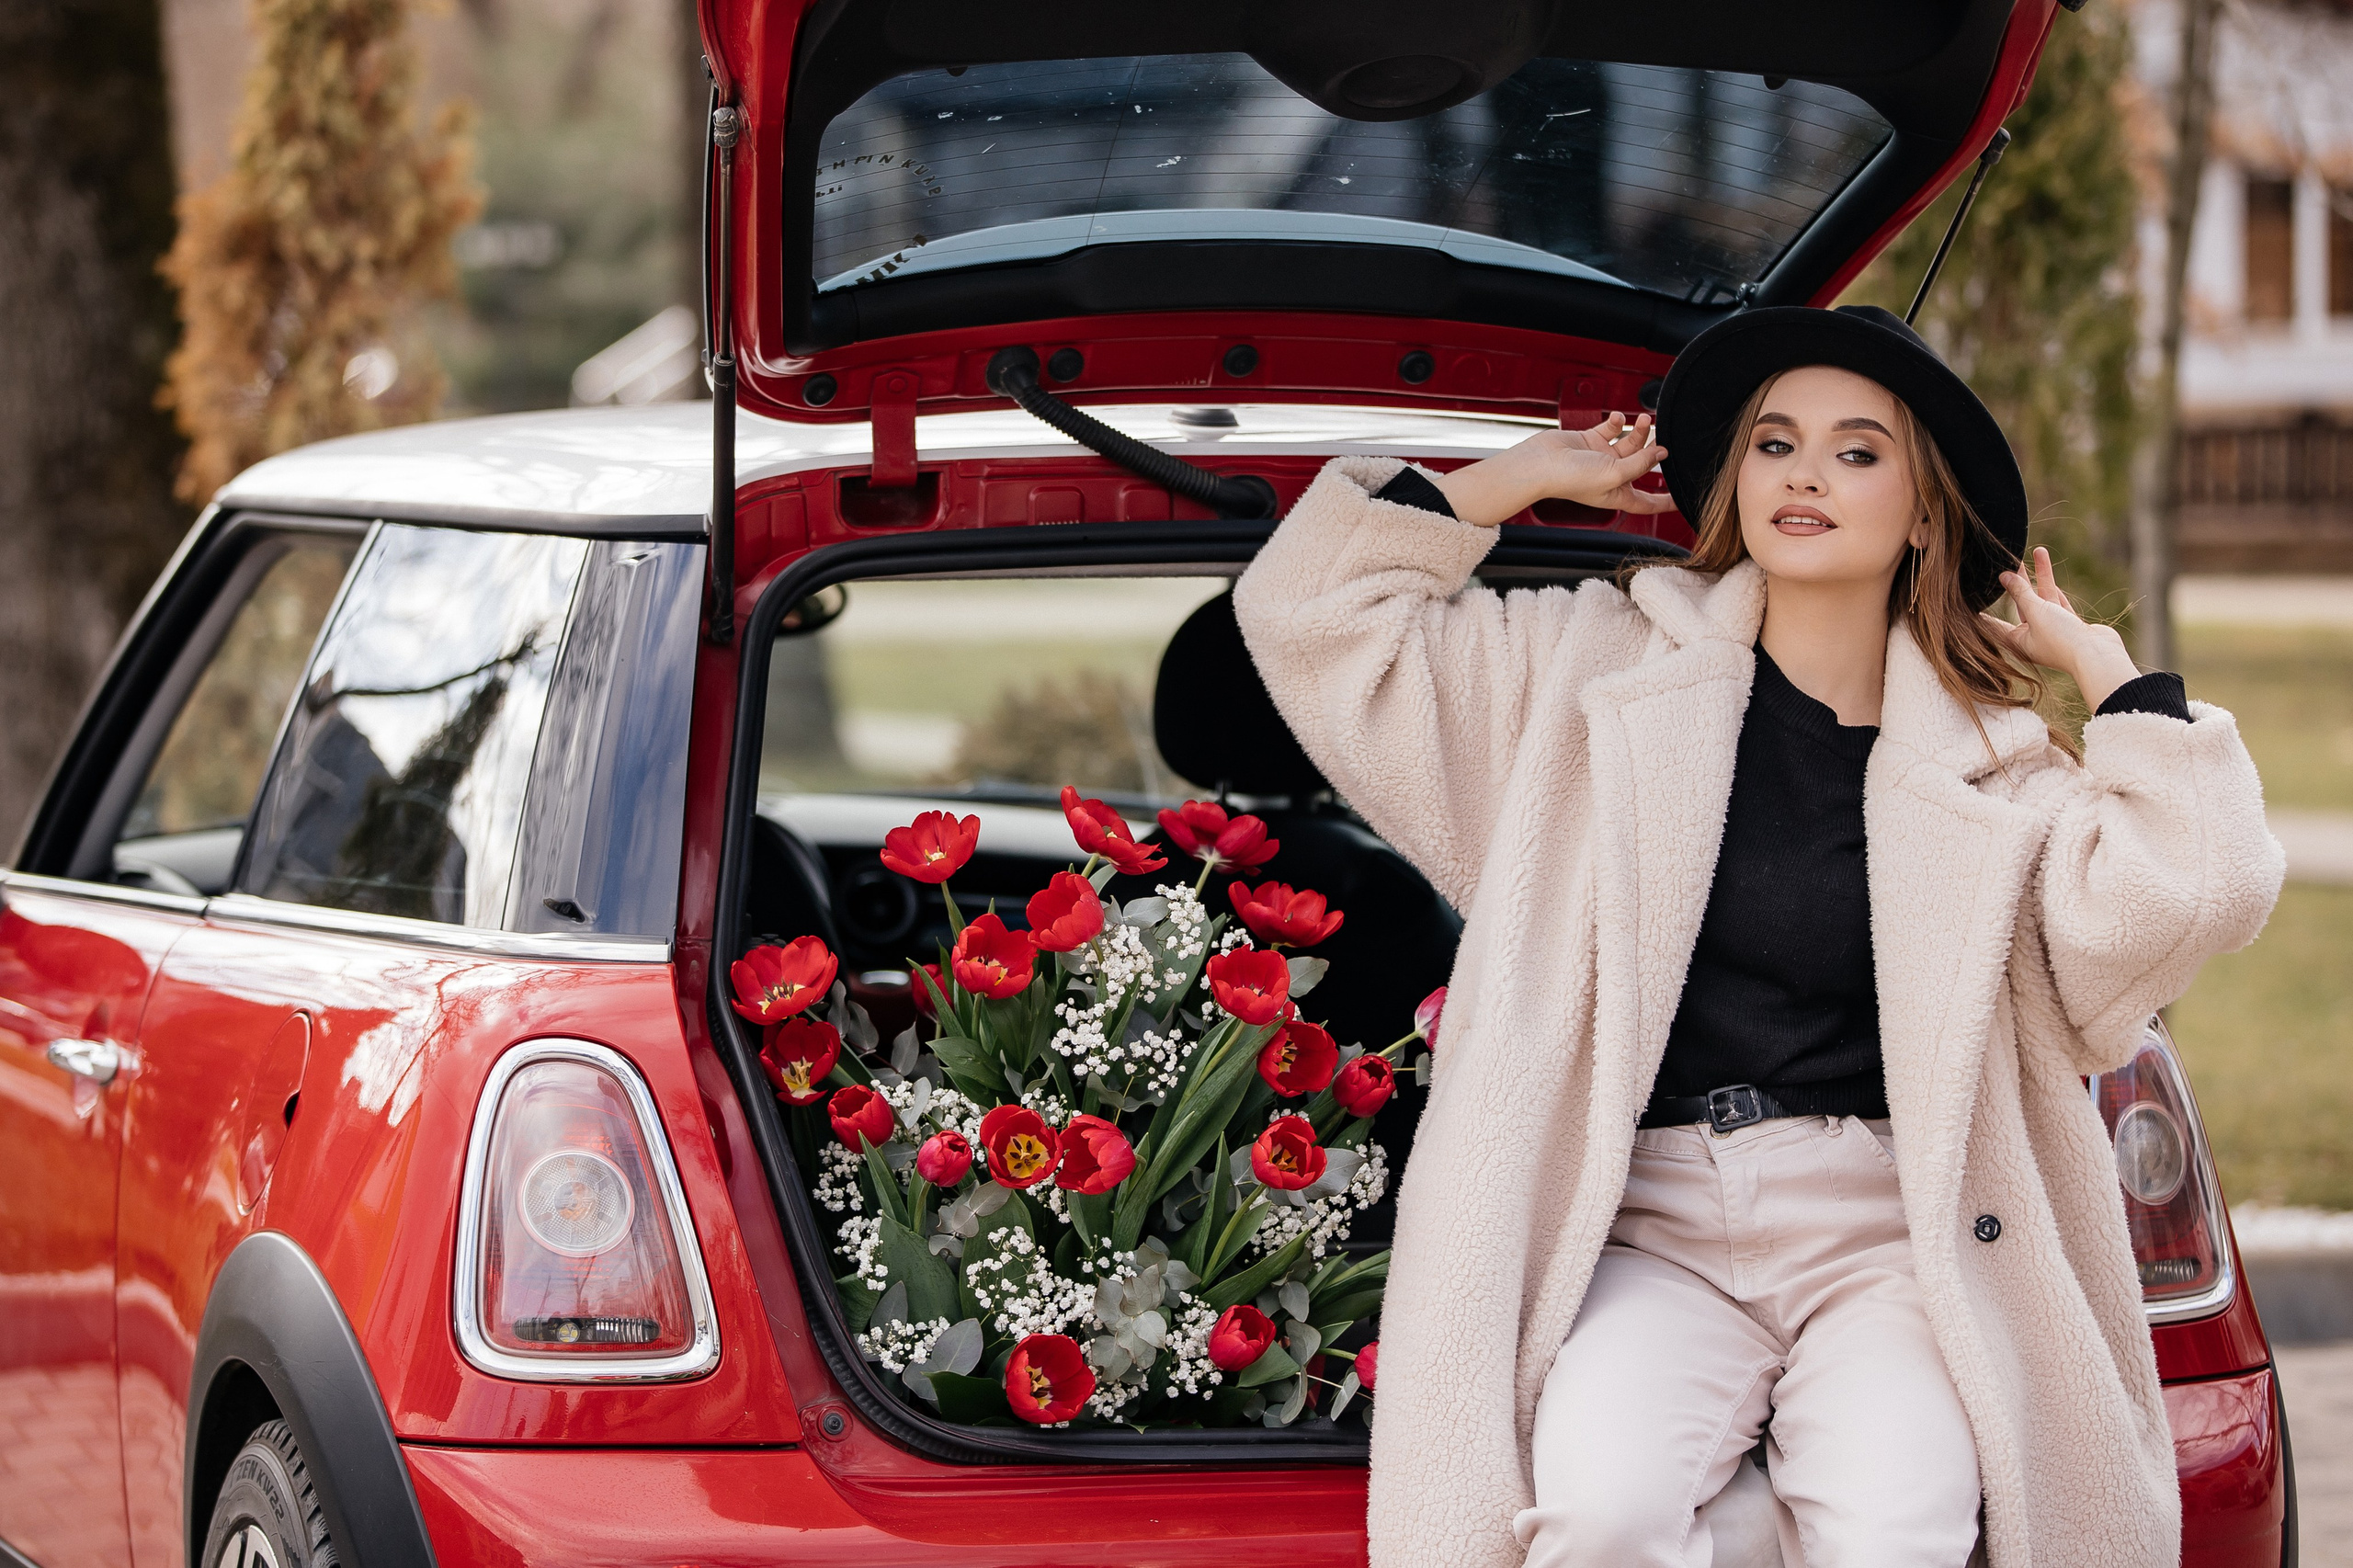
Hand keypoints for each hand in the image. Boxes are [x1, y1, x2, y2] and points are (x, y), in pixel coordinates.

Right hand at [1429, 412, 1674, 527]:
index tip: (1683, 499)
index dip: (1666, 502)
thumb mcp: (1614, 474)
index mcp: (1618, 495)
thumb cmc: (1570, 478)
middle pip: (1642, 465)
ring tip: (1643, 420)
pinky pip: (1611, 430)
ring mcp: (1601, 459)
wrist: (1540, 464)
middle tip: (1662, 438)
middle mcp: (1611, 477)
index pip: (1648, 502)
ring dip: (1639, 431)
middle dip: (1653, 451)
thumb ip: (1640, 462)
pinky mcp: (1590, 441)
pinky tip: (1616, 417)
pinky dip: (1616, 422)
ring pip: (1630, 443)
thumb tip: (1661, 452)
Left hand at [1979, 547, 2142, 710]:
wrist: (2097, 654)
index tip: (1971, 597)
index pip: (1994, 623)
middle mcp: (2033, 637)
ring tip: (2037, 550)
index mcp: (2017, 642)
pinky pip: (2058, 602)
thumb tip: (2004, 576)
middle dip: (2016, 581)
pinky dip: (2053, 587)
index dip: (1983, 609)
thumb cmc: (2062, 639)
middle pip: (2020, 604)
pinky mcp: (2070, 625)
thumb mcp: (2036, 612)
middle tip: (2008, 560)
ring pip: (2042, 598)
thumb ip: (2020, 593)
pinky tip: (2046, 572)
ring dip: (2040, 576)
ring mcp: (2053, 630)